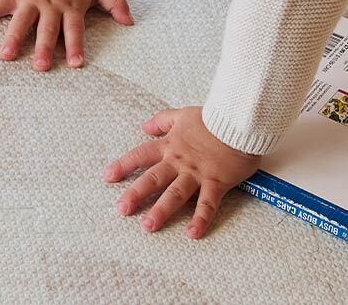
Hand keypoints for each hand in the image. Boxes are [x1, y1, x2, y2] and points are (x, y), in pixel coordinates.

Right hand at [0, 0, 133, 68]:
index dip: (74, 46)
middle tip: (40, 67)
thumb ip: (114, 3)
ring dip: (13, 38)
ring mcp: (29, 1)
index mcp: (69, 7)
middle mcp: (49, 7)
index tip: (75, 64)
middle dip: (43, 48)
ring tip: (5, 56)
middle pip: (46, 30)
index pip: (73, 30)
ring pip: (20, 22)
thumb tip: (130, 22)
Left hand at [103, 106, 260, 238]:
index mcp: (170, 146)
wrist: (240, 121)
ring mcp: (197, 174)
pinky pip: (207, 204)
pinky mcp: (216, 183)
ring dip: (161, 211)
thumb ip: (162, 120)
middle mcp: (179, 162)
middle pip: (153, 179)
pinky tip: (192, 234)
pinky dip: (201, 219)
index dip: (123, 166)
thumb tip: (144, 126)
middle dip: (136, 195)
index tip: (108, 177)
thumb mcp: (183, 114)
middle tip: (122, 210)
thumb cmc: (214, 118)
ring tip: (148, 226)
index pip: (141, 156)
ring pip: (175, 194)